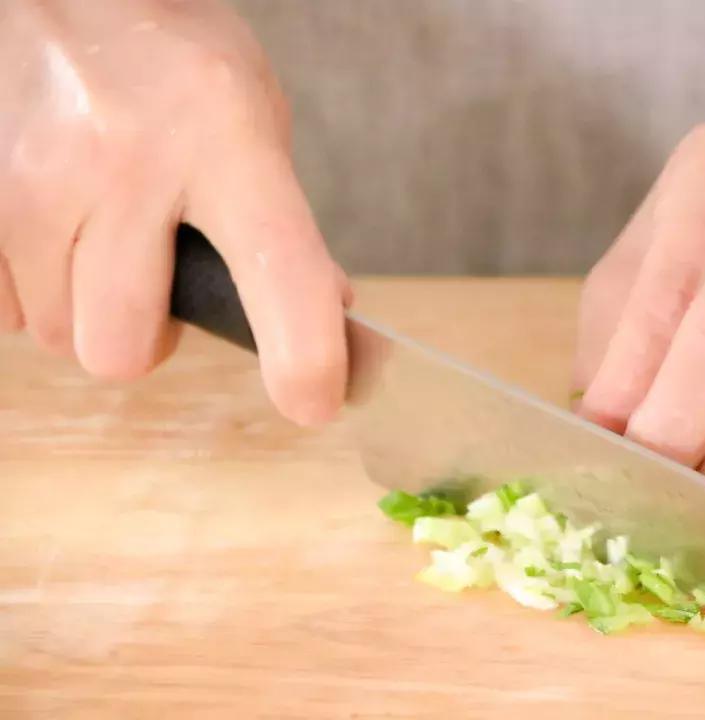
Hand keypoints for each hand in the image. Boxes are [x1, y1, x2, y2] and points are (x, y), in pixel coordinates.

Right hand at [0, 0, 349, 424]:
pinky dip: (37, 290)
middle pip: (122, 348)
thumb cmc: (178, 62)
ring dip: (89, 311)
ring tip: (108, 242)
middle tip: (159, 288)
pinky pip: (5, 310)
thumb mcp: (256, 121)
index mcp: (227, 145)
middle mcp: (125, 163)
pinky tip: (62, 233)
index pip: (279, 274)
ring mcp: (34, 177)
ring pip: (59, 335)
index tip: (312, 400)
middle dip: (145, 339)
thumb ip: (284, 223)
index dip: (302, 357)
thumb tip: (326, 312)